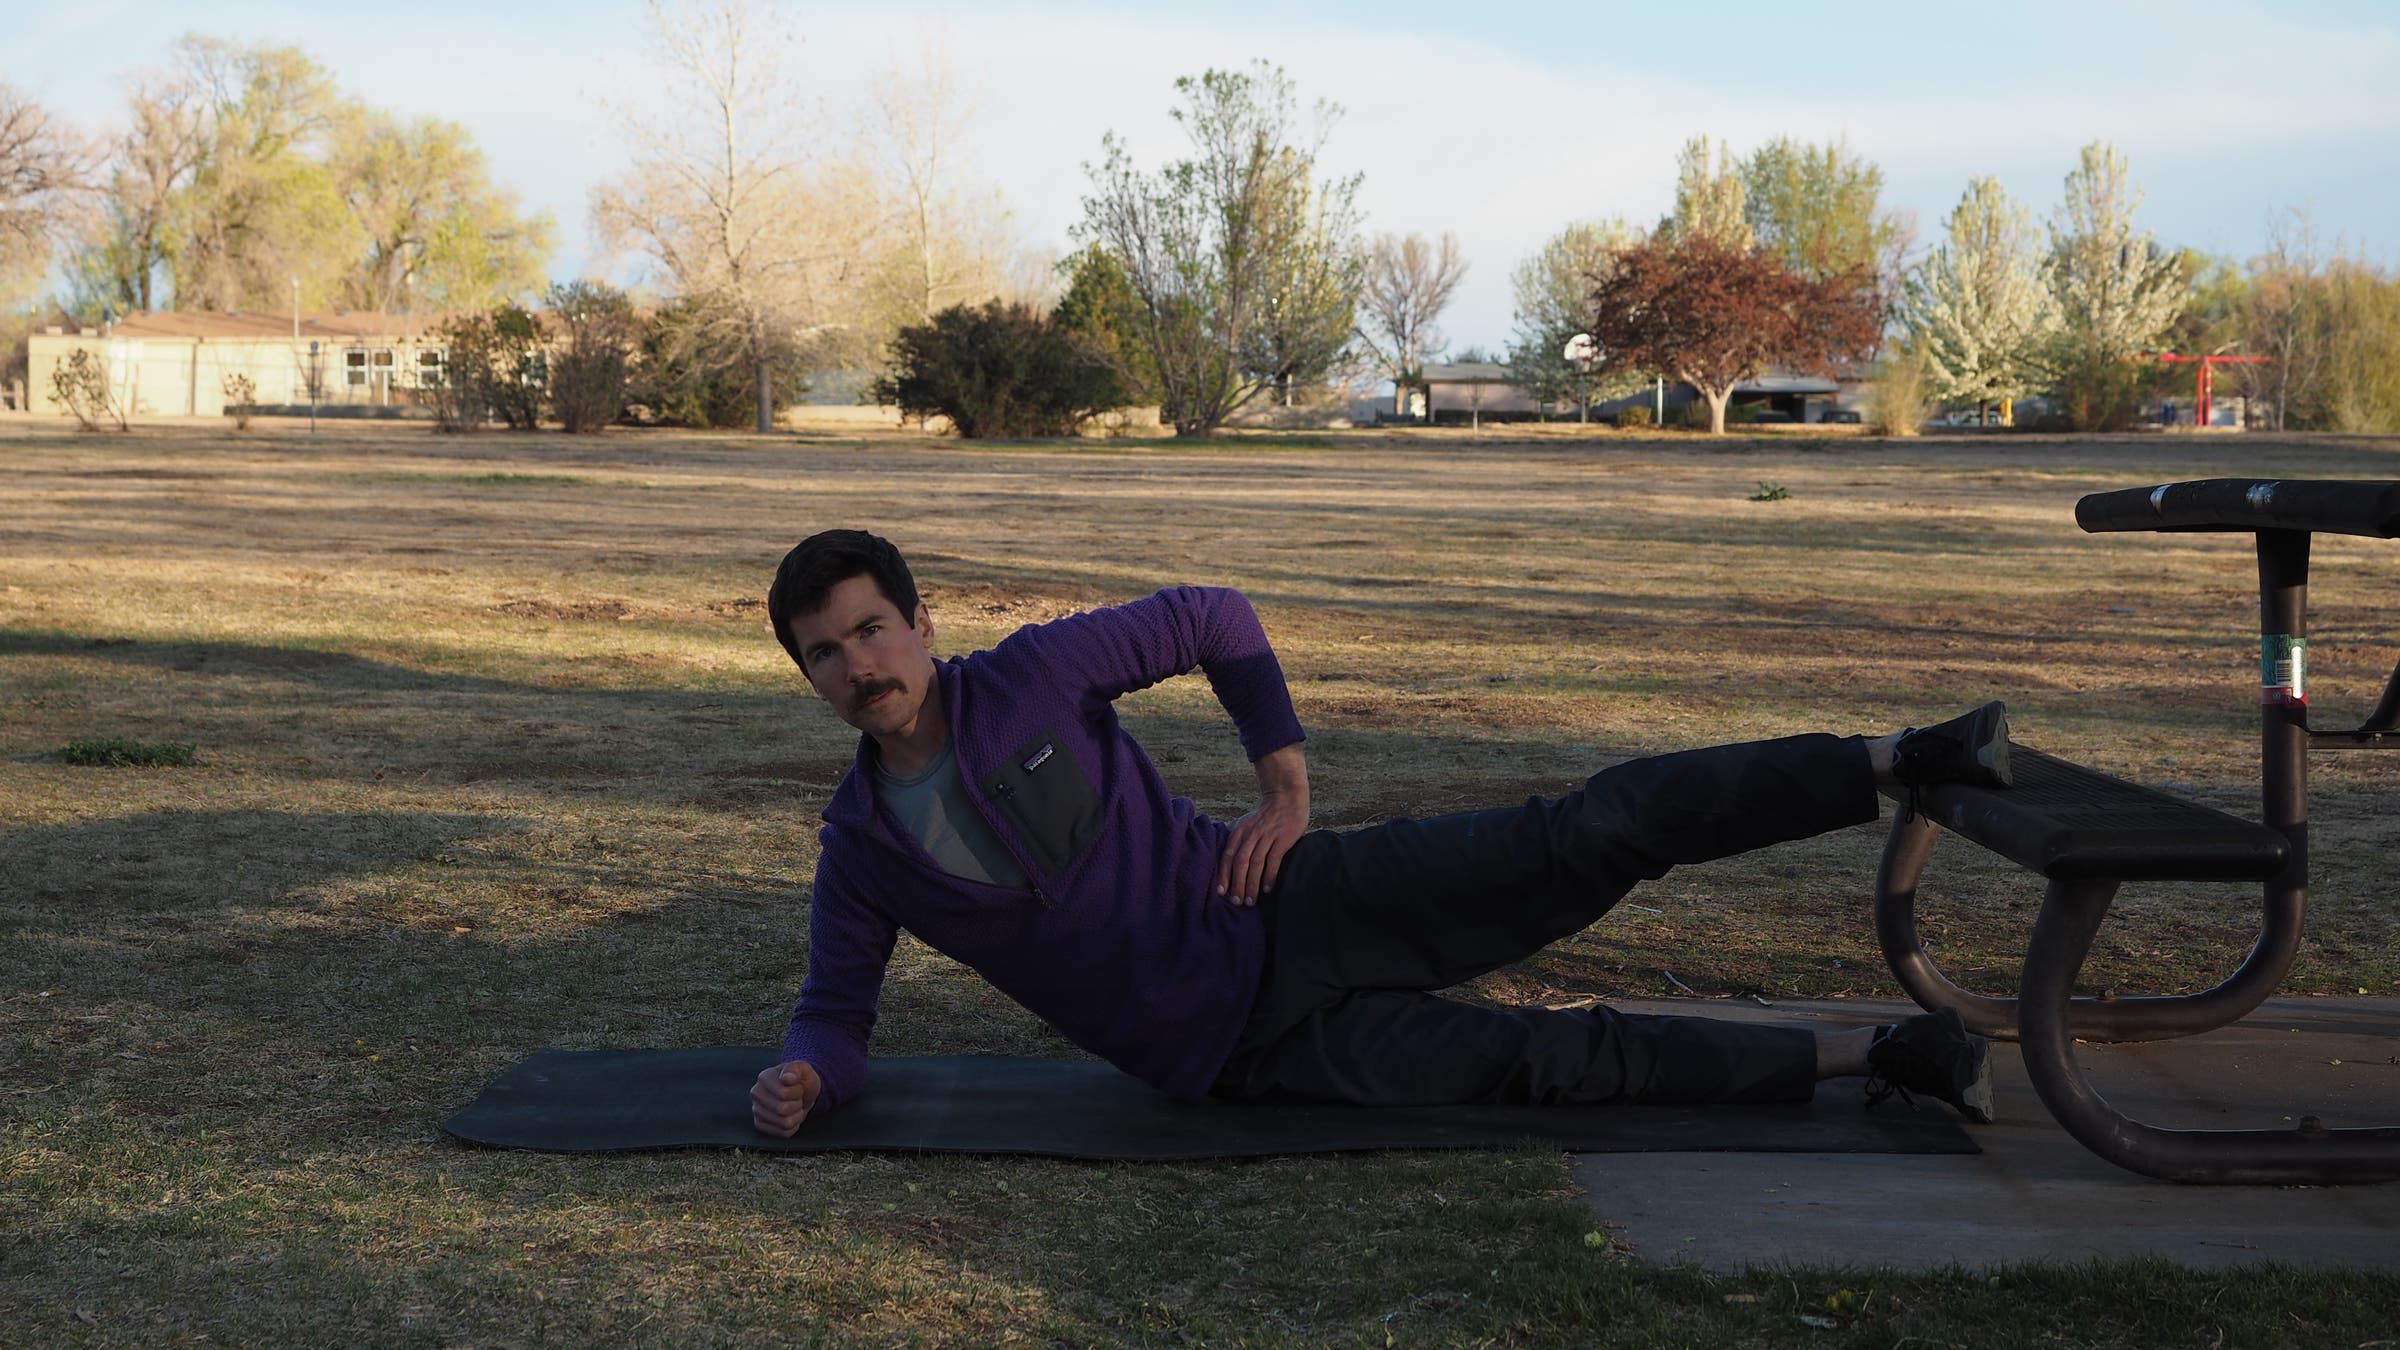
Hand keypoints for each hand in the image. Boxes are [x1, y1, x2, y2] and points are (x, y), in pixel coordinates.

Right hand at [751, 1060, 821, 1136]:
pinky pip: (783, 1133)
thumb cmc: (801, 1080)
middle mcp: (756, 1094)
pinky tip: (790, 1115)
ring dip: (796, 1116)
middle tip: (797, 1097)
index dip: (797, 1092)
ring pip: (784, 1123)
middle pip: (782, 1110)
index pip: (783, 1094)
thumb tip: (786, 1078)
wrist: (801, 1092)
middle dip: (797, 1104)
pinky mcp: (760, 1124)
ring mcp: (756, 1110)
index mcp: (764, 1077)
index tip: (798, 1086)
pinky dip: (793, 1126)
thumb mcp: (803, 1069)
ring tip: (794, 1106)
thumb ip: (795, 1070)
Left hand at [1216, 744, 1309, 904]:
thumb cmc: (1265, 816)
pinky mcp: (1283, 839)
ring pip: (1256, 864)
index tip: (1222, 893)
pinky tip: (1268, 889)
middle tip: (1237, 902)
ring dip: (1252, 884)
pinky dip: (1270, 876)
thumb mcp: (1246, 823)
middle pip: (1240, 863)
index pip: (1228, 857)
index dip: (1224, 875)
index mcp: (1239, 832)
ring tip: (1250, 901)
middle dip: (1237, 884)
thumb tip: (1225, 860)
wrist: (1287, 798)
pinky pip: (1274, 860)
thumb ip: (1236, 839)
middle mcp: (1251, 835)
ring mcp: (1267, 836)